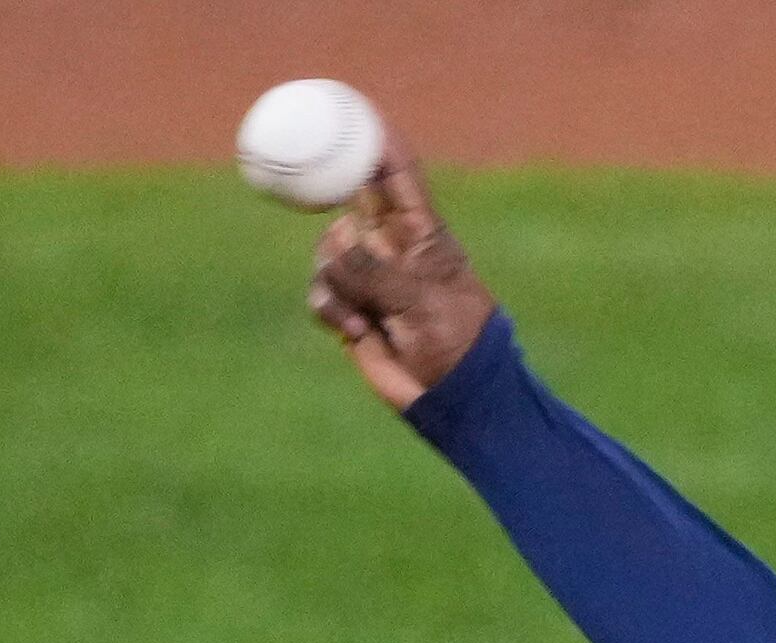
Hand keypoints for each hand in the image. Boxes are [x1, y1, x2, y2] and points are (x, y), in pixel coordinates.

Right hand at [306, 149, 492, 410]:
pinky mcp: (352, 309)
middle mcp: (393, 249)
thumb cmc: (457, 345)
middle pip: (350, 204)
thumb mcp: (421, 302)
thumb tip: (336, 239)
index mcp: (422, 234)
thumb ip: (375, 270)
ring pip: (328, 253)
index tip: (356, 110)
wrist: (454, 400)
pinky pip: (322, 292)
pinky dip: (332, 309)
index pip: (398, 176)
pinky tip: (356, 331)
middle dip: (333, 201)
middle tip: (318, 195)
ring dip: (339, 280)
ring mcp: (371, 278)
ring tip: (366, 315)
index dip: (378, 142)